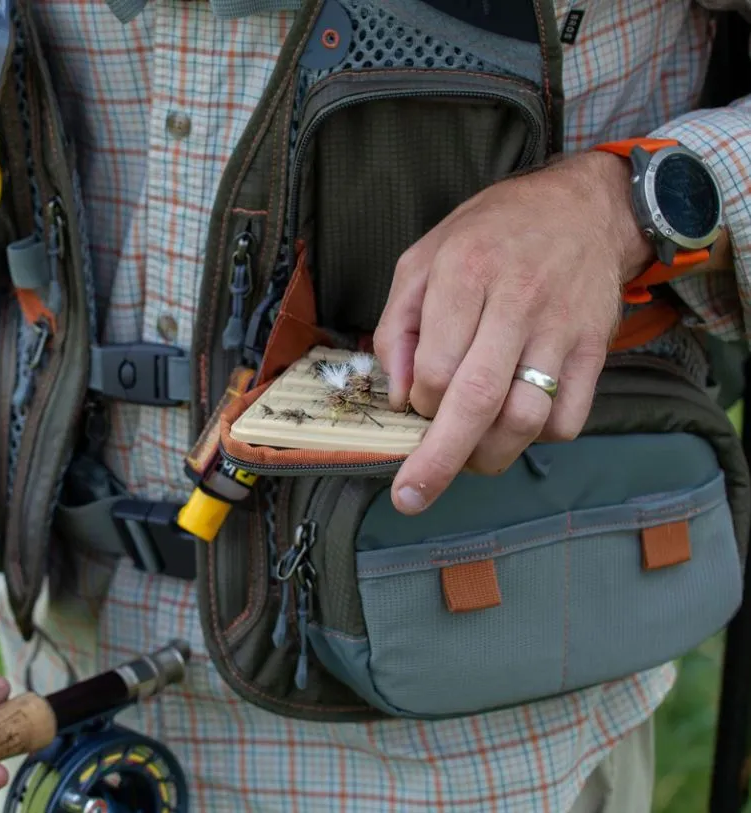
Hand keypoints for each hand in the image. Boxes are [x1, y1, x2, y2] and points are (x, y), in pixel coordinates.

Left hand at [374, 150, 654, 513]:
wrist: (582, 208)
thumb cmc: (489, 234)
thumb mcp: (422, 259)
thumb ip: (396, 325)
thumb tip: (395, 396)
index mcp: (465, 274)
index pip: (436, 368)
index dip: (418, 402)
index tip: (414, 404)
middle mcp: (516, 302)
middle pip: (477, 401)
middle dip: (439, 461)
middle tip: (411, 498)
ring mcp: (562, 329)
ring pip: (525, 419)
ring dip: (488, 455)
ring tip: (468, 455)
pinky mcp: (595, 350)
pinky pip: (568, 419)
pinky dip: (537, 439)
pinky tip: (515, 423)